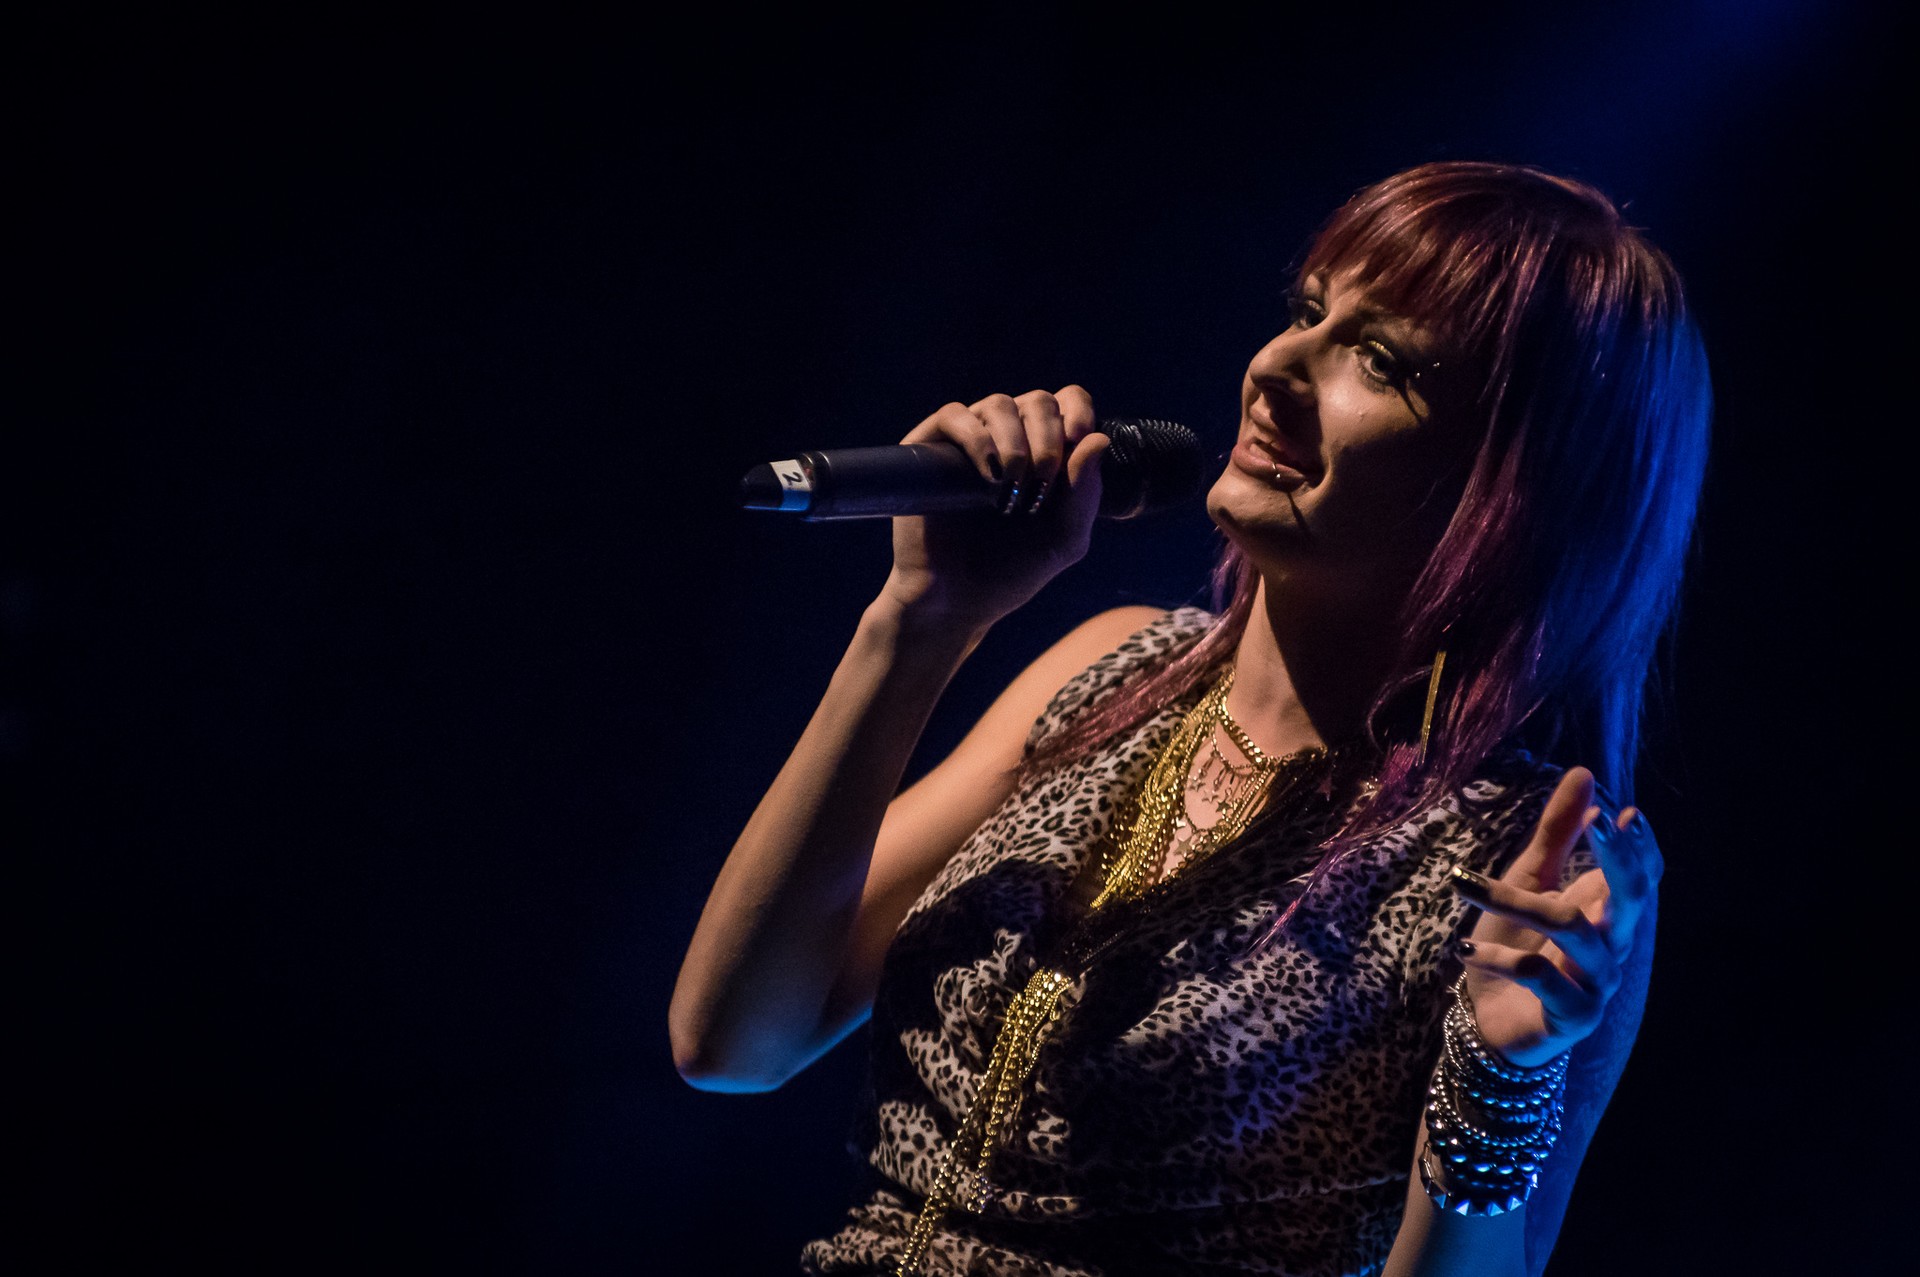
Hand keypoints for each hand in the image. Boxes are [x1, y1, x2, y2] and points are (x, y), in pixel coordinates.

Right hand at [880, 386, 1109, 629]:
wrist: (956, 601)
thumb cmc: (1010, 572)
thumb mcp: (1064, 540)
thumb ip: (1085, 495)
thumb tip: (1098, 438)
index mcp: (1044, 453)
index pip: (1068, 402)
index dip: (1078, 411)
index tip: (1077, 439)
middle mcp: (1007, 440)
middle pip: (1037, 401)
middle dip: (1048, 434)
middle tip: (1043, 478)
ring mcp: (968, 443)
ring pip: (998, 404)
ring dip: (1015, 440)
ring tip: (1011, 483)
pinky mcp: (930, 450)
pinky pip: (953, 415)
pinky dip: (975, 436)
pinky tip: (988, 471)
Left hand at [1447, 767, 1662, 1067]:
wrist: (1490, 1020)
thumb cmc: (1516, 944)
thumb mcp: (1528, 881)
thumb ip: (1557, 833)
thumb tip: (1585, 773)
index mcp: (1607, 909)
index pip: (1644, 875)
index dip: (1641, 846)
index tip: (1623, 810)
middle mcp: (1613, 945)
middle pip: (1633, 899)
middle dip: (1618, 858)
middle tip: (1597, 821)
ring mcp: (1598, 982)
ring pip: (1573, 929)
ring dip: (1517, 902)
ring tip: (1465, 887)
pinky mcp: (1574, 1015)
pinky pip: (1539, 974)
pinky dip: (1497, 956)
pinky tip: (1465, 948)